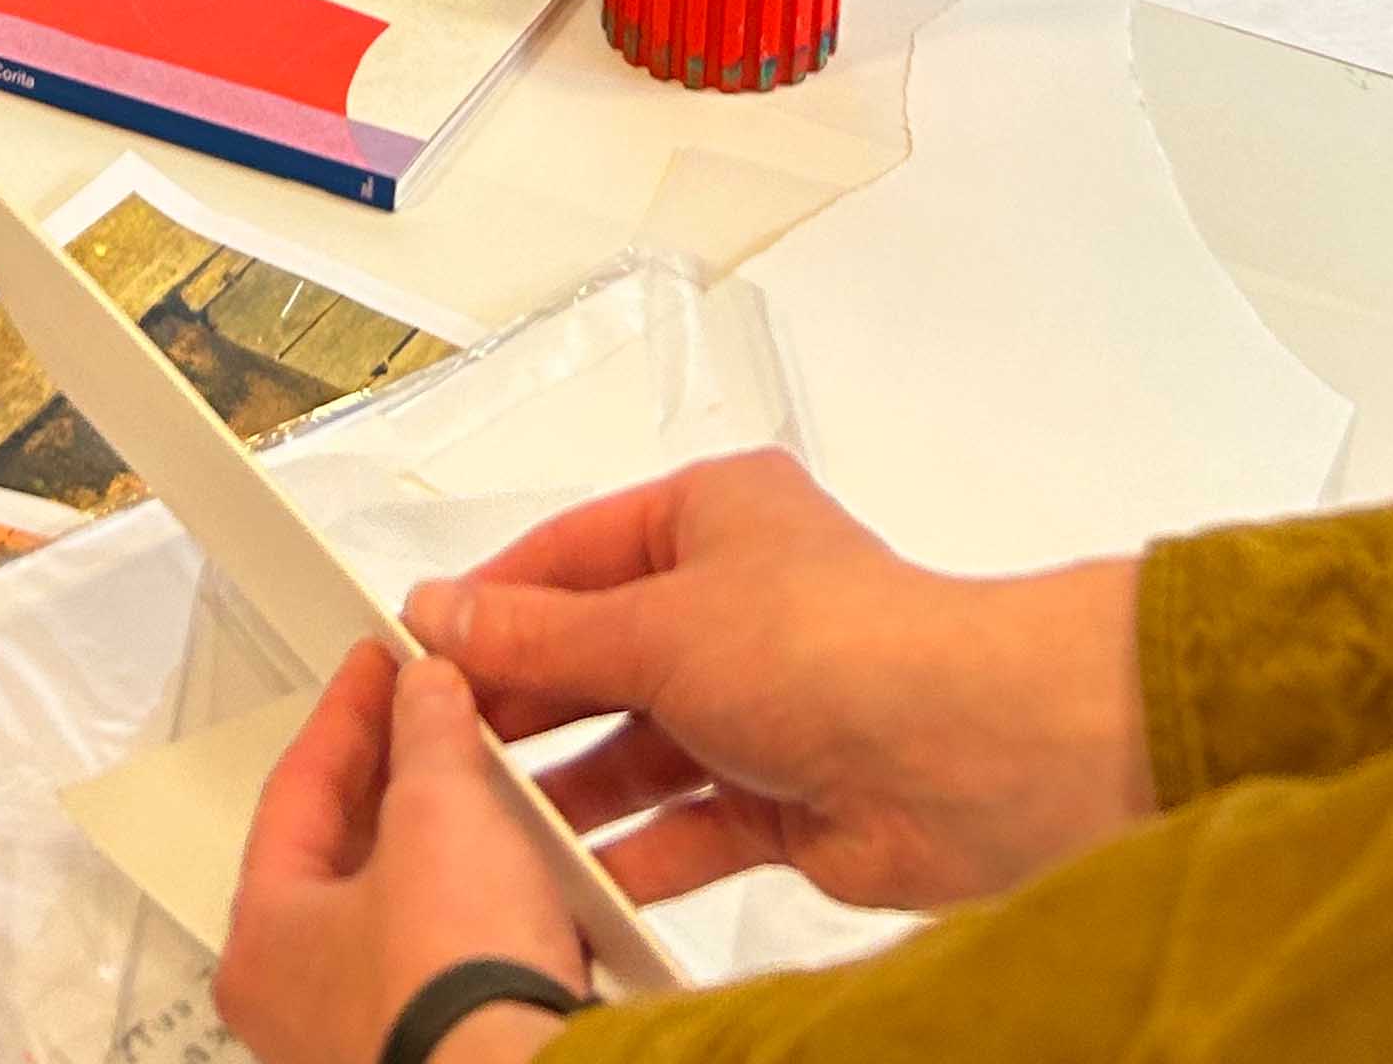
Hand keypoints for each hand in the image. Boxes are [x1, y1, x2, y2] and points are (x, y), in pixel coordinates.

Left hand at [216, 644, 582, 1063]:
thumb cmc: (453, 982)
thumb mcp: (440, 811)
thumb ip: (428, 733)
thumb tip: (427, 688)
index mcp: (265, 941)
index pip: (296, 790)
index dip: (347, 711)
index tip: (379, 662)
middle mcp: (300, 1004)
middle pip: (344, 852)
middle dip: (399, 776)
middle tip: (434, 712)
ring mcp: (369, 1037)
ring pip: (403, 907)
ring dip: (448, 840)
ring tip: (490, 780)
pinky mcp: (440, 1053)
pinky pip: (454, 958)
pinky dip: (485, 907)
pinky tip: (528, 872)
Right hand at [405, 452, 1149, 917]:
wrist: (966, 759)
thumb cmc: (841, 646)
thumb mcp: (653, 627)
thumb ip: (540, 636)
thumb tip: (446, 616)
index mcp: (715, 517)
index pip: (576, 553)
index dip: (500, 601)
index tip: (426, 645)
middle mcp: (740, 602)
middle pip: (605, 653)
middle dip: (532, 703)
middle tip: (449, 742)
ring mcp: (764, 702)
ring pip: (641, 746)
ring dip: (576, 786)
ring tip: (498, 818)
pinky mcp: (787, 795)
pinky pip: (688, 824)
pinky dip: (636, 851)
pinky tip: (580, 876)